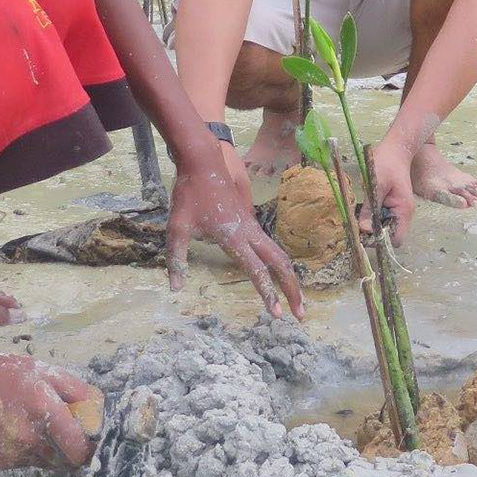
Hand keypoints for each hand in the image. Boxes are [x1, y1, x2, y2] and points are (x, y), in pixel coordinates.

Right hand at [0, 351, 97, 468]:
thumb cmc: (7, 373)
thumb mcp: (47, 372)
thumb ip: (78, 392)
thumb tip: (99, 411)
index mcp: (45, 412)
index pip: (79, 449)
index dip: (87, 447)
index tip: (88, 440)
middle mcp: (30, 437)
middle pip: (66, 461)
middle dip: (70, 449)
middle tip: (65, 433)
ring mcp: (13, 453)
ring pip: (47, 463)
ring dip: (50, 451)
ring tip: (37, 427)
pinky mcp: (0, 462)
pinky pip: (26, 463)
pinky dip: (29, 452)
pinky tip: (19, 431)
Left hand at [167, 145, 305, 318]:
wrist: (203, 162)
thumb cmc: (190, 194)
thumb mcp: (177, 227)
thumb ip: (177, 258)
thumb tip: (175, 288)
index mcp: (234, 238)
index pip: (257, 270)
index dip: (268, 293)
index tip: (276, 314)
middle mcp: (250, 233)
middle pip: (280, 264)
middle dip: (292, 289)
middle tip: (301, 314)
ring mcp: (252, 227)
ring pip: (280, 255)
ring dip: (290, 278)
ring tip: (296, 300)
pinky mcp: (250, 222)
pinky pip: (272, 247)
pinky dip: (281, 265)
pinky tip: (279, 275)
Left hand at [365, 133, 415, 242]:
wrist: (396, 149)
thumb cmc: (386, 163)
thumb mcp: (375, 185)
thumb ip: (370, 208)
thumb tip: (363, 230)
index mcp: (403, 210)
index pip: (396, 239)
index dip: (381, 240)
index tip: (365, 233)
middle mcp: (404, 214)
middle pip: (389, 235)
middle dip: (374, 232)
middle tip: (358, 223)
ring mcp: (398, 210)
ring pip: (384, 227)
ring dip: (372, 224)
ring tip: (361, 213)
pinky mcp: (392, 205)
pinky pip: (382, 217)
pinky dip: (373, 215)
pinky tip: (365, 206)